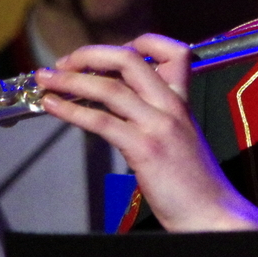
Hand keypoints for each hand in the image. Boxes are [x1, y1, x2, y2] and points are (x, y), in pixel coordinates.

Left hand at [35, 34, 257, 231]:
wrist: (212, 213)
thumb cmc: (195, 182)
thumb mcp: (182, 136)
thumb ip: (159, 115)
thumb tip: (126, 105)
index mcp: (183, 100)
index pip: (172, 51)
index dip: (137, 43)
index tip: (108, 56)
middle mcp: (172, 106)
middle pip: (130, 60)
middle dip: (90, 54)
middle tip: (64, 62)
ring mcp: (159, 125)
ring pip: (110, 88)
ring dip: (70, 80)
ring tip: (45, 80)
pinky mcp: (145, 149)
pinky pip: (101, 121)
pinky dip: (71, 110)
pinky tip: (53, 106)